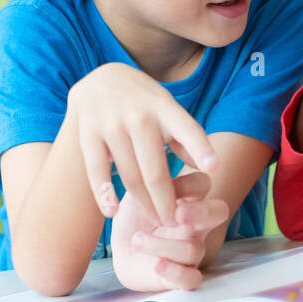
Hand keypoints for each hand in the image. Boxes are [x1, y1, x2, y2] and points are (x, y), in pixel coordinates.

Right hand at [69, 62, 219, 227]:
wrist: (101, 78)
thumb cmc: (145, 103)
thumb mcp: (168, 111)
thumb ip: (186, 139)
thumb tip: (206, 169)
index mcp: (165, 108)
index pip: (187, 129)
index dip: (201, 148)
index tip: (214, 168)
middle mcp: (139, 115)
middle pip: (155, 169)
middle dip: (166, 202)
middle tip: (174, 223)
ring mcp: (111, 124)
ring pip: (129, 175)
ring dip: (142, 203)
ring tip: (155, 221)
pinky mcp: (88, 133)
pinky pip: (96, 169)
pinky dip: (103, 193)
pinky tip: (112, 211)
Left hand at [111, 172, 230, 291]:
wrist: (121, 250)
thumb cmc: (134, 218)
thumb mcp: (137, 195)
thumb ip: (146, 185)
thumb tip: (152, 175)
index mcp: (189, 199)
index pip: (202, 184)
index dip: (187, 184)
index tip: (162, 185)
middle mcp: (197, 224)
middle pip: (218, 213)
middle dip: (200, 212)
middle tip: (178, 214)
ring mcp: (193, 250)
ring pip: (194, 249)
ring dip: (163, 245)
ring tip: (137, 240)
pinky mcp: (183, 275)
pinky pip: (191, 279)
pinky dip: (175, 272)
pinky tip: (156, 264)